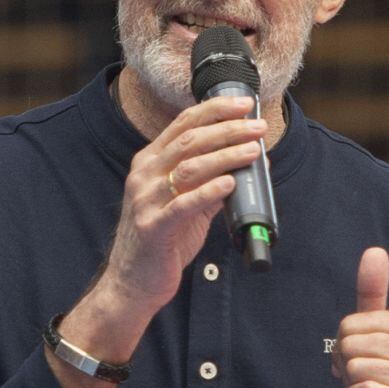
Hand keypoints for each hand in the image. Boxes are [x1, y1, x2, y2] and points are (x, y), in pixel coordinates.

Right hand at [100, 94, 265, 313]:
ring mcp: (146, 200)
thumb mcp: (185, 204)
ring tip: (252, 150)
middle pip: (189, 140)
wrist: (132, 282)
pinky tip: (230, 182)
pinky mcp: (153, 227)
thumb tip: (249, 163)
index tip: (244, 105)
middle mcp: (144, 175)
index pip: (183, 124)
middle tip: (257, 127)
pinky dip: (209, 190)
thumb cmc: (162, 240)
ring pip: (189, 167)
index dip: (215, 110)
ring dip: (225, 155)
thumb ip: (211, 182)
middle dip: (227, 129)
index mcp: (150, 162)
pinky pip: (183, 204)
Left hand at [332, 247, 388, 387]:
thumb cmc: (385, 382)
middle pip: (349, 344)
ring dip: (352, 386)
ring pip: (354, 368)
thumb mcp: (375, 335)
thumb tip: (375, 251)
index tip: (365, 359)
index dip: (345, 346)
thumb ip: (373, 294)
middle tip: (365, 379)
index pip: (349, 323)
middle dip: (347, 366)